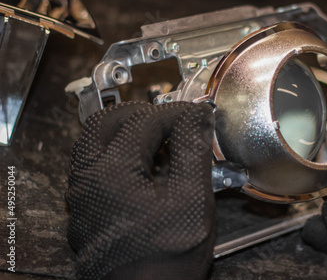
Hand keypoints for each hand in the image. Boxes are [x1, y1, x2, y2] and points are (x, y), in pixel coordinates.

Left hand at [66, 101, 215, 279]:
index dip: (176, 113)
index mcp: (112, 172)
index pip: (144, 121)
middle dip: (142, 113)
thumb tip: (196, 116)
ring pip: (95, 142)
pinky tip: (147, 167)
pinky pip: (95, 165)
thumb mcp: (191, 202)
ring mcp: (82, 195)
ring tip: (160, 139)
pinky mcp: (86, 209)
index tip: (197, 115)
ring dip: (126, 131)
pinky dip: (119, 153)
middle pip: (105, 122)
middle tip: (172, 120)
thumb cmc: (166, 260)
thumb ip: (192, 151)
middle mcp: (87, 179)